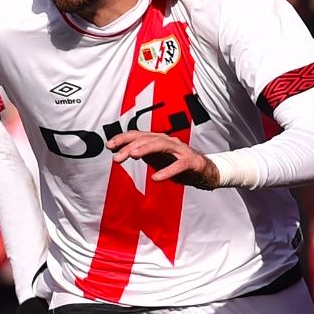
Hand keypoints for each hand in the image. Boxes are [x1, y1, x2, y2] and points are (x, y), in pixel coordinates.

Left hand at [105, 130, 220, 187]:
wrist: (204, 171)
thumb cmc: (178, 163)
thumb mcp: (156, 159)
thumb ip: (141, 154)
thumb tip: (121, 151)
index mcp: (159, 140)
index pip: (138, 135)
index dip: (123, 138)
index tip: (109, 146)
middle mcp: (169, 141)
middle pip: (147, 138)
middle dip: (130, 146)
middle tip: (117, 157)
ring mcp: (181, 150)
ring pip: (162, 144)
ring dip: (146, 149)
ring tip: (133, 156)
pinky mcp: (192, 161)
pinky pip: (179, 164)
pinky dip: (167, 171)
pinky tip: (156, 178)